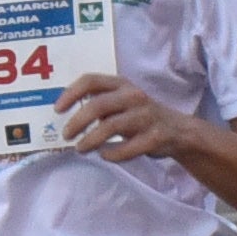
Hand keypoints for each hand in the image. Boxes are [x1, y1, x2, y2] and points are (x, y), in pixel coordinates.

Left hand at [59, 73, 198, 162]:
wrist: (179, 131)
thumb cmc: (140, 116)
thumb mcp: (122, 102)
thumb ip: (99, 103)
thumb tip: (66, 114)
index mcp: (122, 84)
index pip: (91, 80)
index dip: (71, 93)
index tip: (58, 110)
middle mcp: (134, 96)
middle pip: (98, 105)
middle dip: (77, 122)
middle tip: (66, 135)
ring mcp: (146, 116)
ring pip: (111, 126)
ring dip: (90, 140)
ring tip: (80, 148)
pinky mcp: (155, 137)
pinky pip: (127, 148)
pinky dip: (112, 154)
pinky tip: (105, 155)